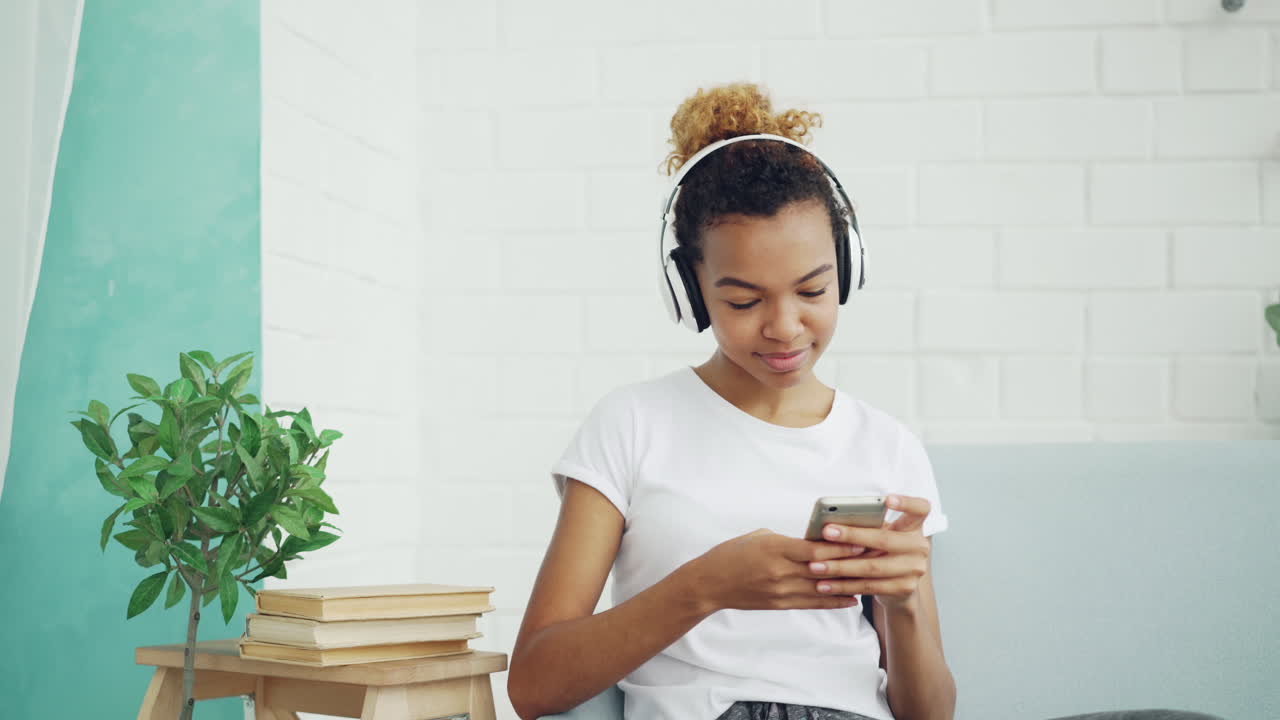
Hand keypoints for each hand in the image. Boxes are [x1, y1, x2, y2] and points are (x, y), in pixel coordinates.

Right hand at [691, 528, 868, 611]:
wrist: (710, 584)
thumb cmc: (733, 553)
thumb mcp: (760, 536)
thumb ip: (789, 540)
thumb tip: (815, 540)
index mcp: (775, 548)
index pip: (815, 549)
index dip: (841, 546)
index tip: (863, 540)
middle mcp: (780, 571)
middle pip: (824, 569)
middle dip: (851, 563)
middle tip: (875, 557)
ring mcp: (781, 591)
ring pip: (822, 589)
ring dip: (847, 584)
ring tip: (870, 578)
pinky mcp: (780, 604)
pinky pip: (812, 603)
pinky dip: (834, 602)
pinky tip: (852, 598)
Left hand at [807, 495, 931, 611]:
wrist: (900, 588)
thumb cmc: (883, 551)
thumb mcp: (881, 535)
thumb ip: (867, 527)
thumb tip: (830, 524)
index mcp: (914, 527)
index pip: (920, 508)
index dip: (906, 502)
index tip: (887, 499)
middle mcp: (919, 547)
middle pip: (885, 539)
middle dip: (852, 536)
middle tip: (827, 532)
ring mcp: (915, 569)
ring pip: (872, 567)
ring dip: (840, 567)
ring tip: (815, 566)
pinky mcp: (904, 588)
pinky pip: (868, 586)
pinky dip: (843, 586)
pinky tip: (824, 585)